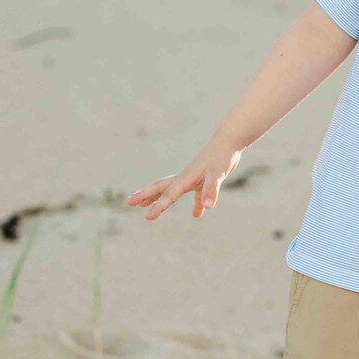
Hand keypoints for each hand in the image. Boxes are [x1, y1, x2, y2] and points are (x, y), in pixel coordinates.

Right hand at [125, 139, 242, 220]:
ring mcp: (194, 177)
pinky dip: (196, 204)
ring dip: (159, 198)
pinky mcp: (205, 179)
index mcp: (186, 178)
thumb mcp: (218, 174)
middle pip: (160, 188)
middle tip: (128, 202)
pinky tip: (197, 214)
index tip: (147, 217)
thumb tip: (207, 207)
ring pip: (172, 190)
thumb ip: (211, 190)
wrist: (229, 141)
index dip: (158, 207)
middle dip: (144, 196)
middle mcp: (185, 177)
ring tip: (146, 206)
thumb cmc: (222, 156)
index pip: (169, 195)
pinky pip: (196, 194)